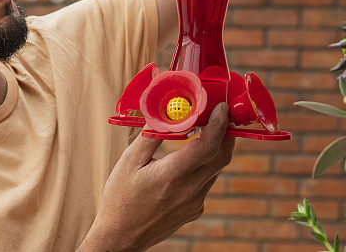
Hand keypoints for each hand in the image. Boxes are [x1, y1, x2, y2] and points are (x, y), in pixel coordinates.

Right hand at [79, 103, 234, 251]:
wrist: (120, 237)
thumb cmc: (120, 197)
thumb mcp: (128, 161)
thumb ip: (150, 134)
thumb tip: (164, 110)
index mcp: (172, 176)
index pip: (208, 146)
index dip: (219, 123)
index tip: (221, 107)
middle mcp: (189, 191)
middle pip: (222, 156)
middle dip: (226, 132)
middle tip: (220, 114)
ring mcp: (195, 203)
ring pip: (216, 169)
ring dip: (215, 149)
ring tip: (205, 131)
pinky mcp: (195, 210)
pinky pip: (207, 182)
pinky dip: (205, 165)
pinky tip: (192, 159)